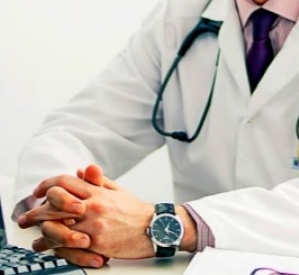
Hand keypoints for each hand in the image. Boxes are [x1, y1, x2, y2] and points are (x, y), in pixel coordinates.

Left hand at [18, 164, 154, 265]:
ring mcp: (93, 226)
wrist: (153, 227)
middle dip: (36, 210)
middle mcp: (92, 207)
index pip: (66, 182)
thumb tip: (81, 170)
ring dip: (41, 230)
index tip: (38, 191)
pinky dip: (54, 246)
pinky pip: (68, 246)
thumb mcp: (117, 189)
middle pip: (55, 204)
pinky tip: (47, 247)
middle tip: (26, 216)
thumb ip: (97, 180)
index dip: (47, 184)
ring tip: (35, 234)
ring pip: (57, 226)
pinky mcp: (95, 244)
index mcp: (97, 192)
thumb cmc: (135, 210)